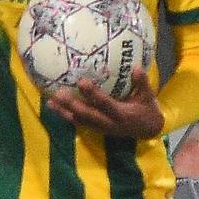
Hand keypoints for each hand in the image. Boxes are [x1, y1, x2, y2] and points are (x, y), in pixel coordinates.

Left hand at [44, 70, 164, 138]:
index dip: (92, 94)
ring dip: (64, 112)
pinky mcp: (97, 130)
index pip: (104, 104)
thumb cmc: (147, 110)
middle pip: (87, 115)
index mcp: (121, 114)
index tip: (81, 82)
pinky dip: (66, 116)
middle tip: (58, 93)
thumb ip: (142, 83)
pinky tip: (55, 108)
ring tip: (50, 102)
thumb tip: (137, 67)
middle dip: (72, 105)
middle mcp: (109, 123)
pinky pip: (80, 123)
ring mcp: (102, 128)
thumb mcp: (148, 97)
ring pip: (80, 121)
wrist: (149, 131)